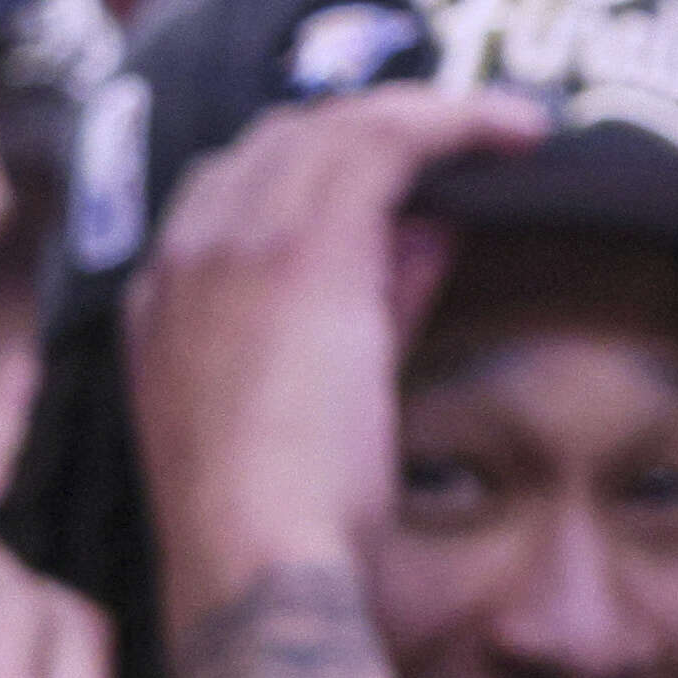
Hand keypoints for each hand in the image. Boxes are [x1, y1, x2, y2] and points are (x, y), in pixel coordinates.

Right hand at [128, 86, 547, 596]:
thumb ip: (374, 302)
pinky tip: (515, 130)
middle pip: (280, 140)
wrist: (258, 564)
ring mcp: (235, 245)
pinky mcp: (303, 251)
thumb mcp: (322, 400)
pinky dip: (454, 121)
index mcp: (162, 302)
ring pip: (334, 128)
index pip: (232, 185)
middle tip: (459, 135)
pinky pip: (384, 141)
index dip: (318, 161)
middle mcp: (185, 256)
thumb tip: (432, 231)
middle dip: (372, 123)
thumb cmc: (291, 522)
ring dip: (426, 113)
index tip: (396, 169)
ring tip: (504, 125)